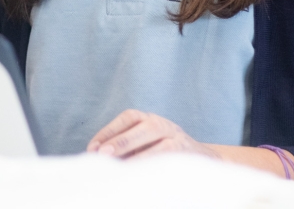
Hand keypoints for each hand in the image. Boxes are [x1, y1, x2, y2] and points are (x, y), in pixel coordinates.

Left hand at [87, 109, 219, 159]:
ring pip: (163, 147)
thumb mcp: (142, 142)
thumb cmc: (159, 150)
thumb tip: (97, 154)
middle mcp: (165, 126)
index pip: (129, 117)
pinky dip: (157, 168)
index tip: (93, 147)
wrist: (200, 158)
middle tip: (103, 154)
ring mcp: (180, 141)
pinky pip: (173, 162)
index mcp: (150, 118)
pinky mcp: (188, 158)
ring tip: (122, 169)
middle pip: (146, 128)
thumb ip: (124, 145)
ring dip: (140, 158)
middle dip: (123, 141)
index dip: (110, 131)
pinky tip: (142, 177)